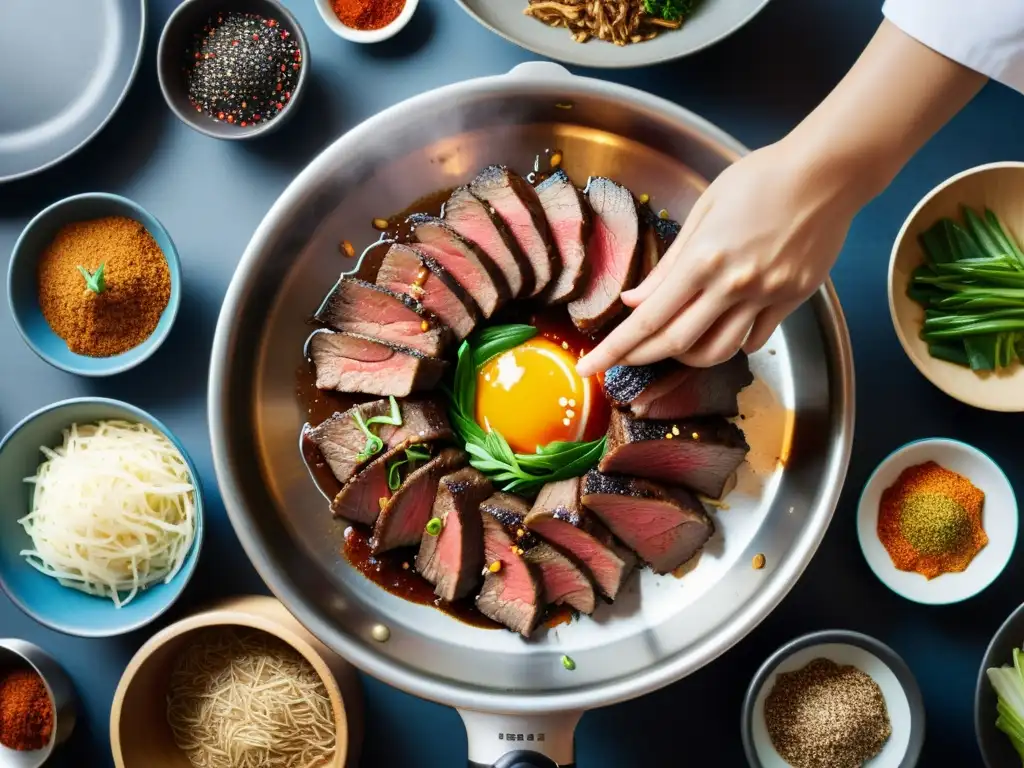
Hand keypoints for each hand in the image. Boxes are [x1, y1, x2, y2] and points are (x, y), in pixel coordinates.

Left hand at [576, 139, 860, 374]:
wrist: (826, 173)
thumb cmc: (761, 178)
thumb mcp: (704, 210)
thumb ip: (669, 263)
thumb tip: (634, 300)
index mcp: (703, 260)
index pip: (648, 319)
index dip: (615, 348)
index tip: (590, 367)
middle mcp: (732, 286)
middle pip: (675, 343)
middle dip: (640, 358)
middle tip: (618, 362)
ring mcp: (764, 297)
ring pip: (716, 352)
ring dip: (686, 358)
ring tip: (672, 345)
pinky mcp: (790, 300)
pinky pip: (753, 340)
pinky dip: (731, 343)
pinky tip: (721, 328)